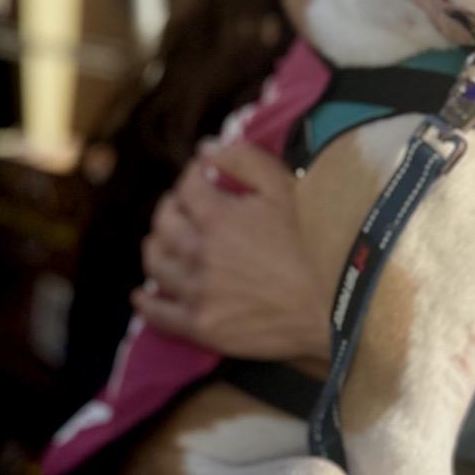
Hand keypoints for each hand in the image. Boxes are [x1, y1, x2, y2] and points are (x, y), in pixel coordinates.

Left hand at [133, 140, 330, 360]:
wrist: (331, 304)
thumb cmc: (313, 242)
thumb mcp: (286, 189)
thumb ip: (244, 161)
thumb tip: (207, 148)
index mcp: (218, 218)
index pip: (187, 187)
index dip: (193, 173)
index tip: (203, 172)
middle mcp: (199, 254)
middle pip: (164, 224)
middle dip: (170, 207)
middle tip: (182, 204)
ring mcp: (197, 292)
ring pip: (156, 263)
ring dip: (156, 246)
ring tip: (163, 241)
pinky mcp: (201, 326)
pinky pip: (158, 313)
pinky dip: (146, 301)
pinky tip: (143, 294)